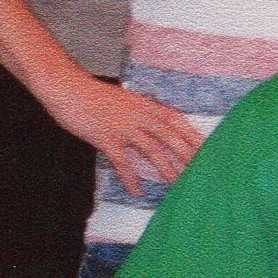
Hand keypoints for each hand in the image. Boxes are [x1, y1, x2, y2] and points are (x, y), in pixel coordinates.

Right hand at [46, 76, 202, 197]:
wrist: (66, 86)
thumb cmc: (95, 96)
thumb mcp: (126, 100)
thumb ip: (143, 112)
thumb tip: (159, 126)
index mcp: (145, 105)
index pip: (177, 120)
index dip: (194, 135)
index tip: (211, 148)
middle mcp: (138, 115)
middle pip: (170, 136)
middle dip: (188, 154)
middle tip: (203, 171)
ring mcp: (122, 126)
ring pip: (151, 149)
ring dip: (166, 168)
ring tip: (177, 184)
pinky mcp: (105, 137)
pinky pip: (122, 161)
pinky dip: (131, 177)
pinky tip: (137, 190)